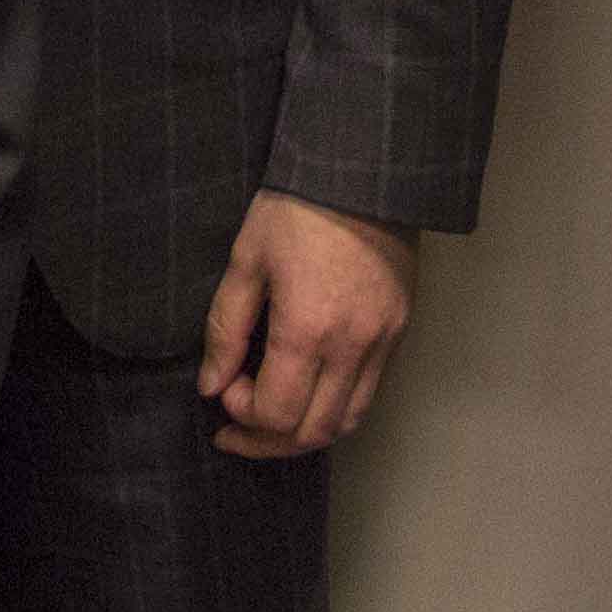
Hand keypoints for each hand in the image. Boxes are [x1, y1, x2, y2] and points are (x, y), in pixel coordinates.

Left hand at [196, 193, 414, 458]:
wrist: (362, 171)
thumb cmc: (295, 209)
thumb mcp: (246, 261)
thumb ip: (226, 329)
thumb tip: (211, 385)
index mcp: (308, 329)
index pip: (277, 414)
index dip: (242, 415)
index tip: (225, 385)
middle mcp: (352, 347)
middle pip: (314, 432)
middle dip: (268, 440)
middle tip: (236, 427)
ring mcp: (383, 341)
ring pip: (348, 421)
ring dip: (306, 432)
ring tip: (272, 422)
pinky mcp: (400, 330)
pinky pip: (370, 391)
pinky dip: (337, 406)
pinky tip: (309, 391)